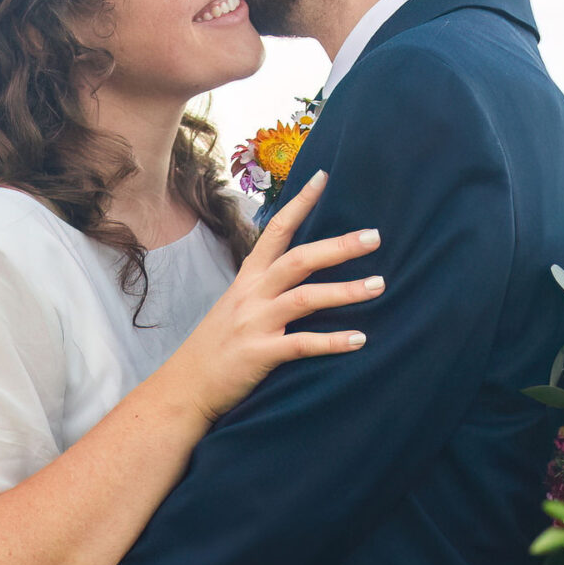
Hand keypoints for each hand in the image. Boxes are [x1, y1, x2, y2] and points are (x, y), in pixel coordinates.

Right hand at [169, 174, 381, 420]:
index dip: (299, 203)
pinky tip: (360, 340)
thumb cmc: (218, 346)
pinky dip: (332, 342)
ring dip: (345, 291)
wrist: (185, 387)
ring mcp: (255, 323)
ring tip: (379, 285)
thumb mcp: (238, 306)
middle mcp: (252, 295)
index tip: (323, 177)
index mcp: (248, 279)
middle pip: (299, 259)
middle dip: (339, 246)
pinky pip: (301, 344)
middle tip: (375, 236)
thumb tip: (300, 272)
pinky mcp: (259, 354)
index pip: (275, 230)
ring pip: (305, 298)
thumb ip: (266, 288)